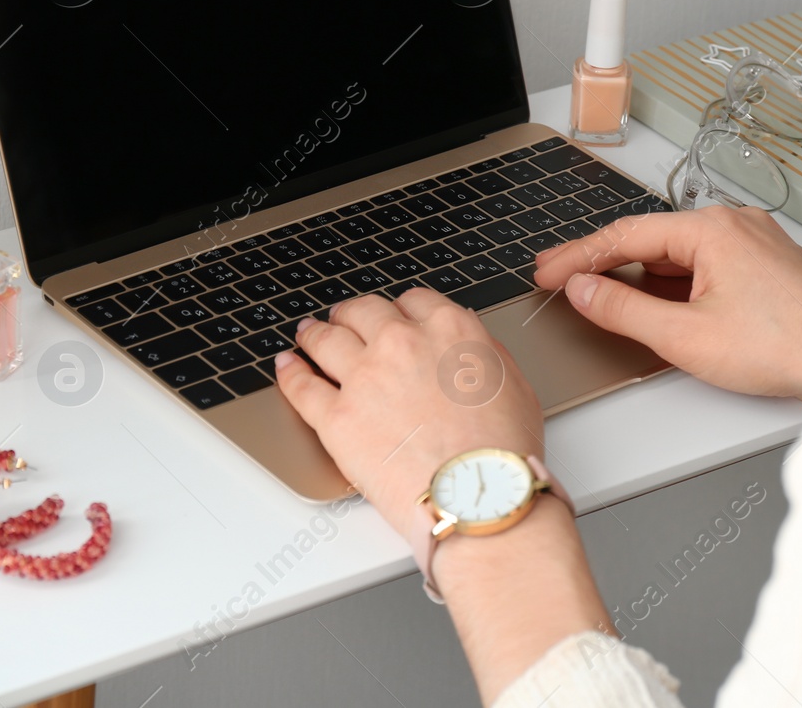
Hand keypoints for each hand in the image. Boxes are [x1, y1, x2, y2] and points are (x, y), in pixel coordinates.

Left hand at [274, 289, 545, 536]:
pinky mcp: (336, 417)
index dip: (401, 311)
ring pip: (325, 339)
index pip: (413, 301)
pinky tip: (287, 366)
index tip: (394, 318)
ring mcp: (363, 378)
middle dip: (353, 315)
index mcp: (448, 330)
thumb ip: (485, 351)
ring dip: (315, 334)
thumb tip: (468, 335)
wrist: (479, 499)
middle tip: (346, 321)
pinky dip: (289, 372)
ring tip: (308, 335)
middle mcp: (401, 343)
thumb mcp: (515, 385)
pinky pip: (301, 386)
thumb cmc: (502, 454)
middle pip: (363, 312)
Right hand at [532, 206, 801, 398]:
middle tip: (559, 278)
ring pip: (676, 253)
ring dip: (637, 274)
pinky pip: (703, 263)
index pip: (624, 236)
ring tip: (598, 294)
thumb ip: (623, 310)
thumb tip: (583, 291)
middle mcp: (733, 224)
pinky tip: (655, 302)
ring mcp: (752, 241)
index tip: (547, 274)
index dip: (577, 257)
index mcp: (710, 229)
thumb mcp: (684, 336)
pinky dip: (672, 281)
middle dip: (601, 262)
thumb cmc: (785, 347)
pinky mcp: (765, 263)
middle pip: (649, 240)